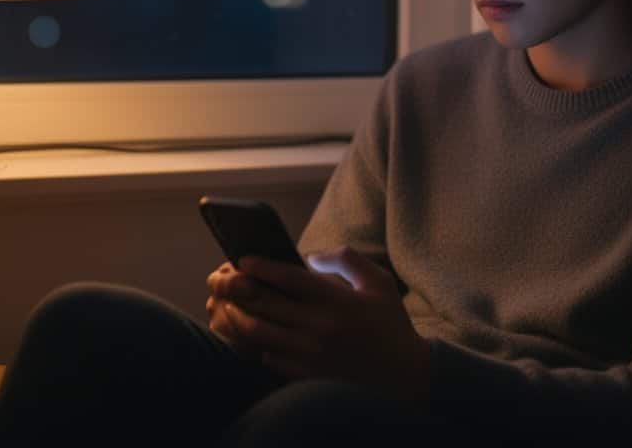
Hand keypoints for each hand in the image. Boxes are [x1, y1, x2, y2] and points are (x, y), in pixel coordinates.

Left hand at [205, 247, 430, 401]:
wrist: (404, 376)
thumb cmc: (390, 324)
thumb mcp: (379, 282)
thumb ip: (347, 260)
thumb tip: (310, 256)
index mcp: (336, 299)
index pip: (288, 277)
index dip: (261, 266)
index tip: (243, 260)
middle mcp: (319, 325)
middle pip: (265, 303)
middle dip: (240, 289)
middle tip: (228, 282)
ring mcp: (310, 353)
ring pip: (259, 332)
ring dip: (240, 317)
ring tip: (233, 308)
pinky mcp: (305, 374)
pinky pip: (268, 357)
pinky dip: (256, 344)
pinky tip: (255, 335)